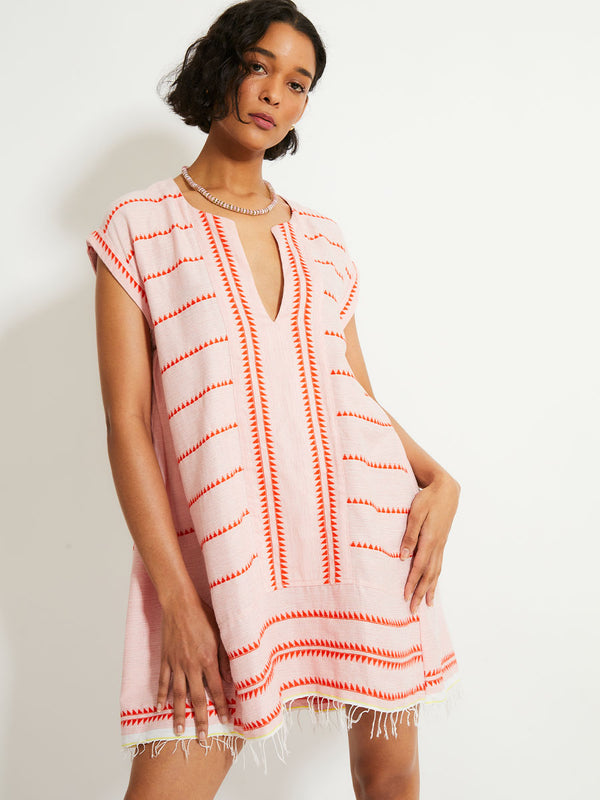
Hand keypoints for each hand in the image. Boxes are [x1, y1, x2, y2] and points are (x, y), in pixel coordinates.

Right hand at [156, 590, 233, 741]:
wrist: (180, 603)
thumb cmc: (203, 615)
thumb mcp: (220, 635)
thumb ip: (225, 659)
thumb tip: (230, 679)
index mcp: (207, 659)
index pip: (216, 690)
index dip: (221, 707)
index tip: (226, 722)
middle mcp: (191, 665)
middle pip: (196, 698)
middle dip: (200, 720)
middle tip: (201, 740)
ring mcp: (176, 663)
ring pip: (177, 695)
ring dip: (178, 715)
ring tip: (178, 732)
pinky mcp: (165, 659)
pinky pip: (163, 681)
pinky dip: (161, 695)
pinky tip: (160, 708)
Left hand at [399, 474, 459, 614]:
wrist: (447, 489)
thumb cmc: (428, 498)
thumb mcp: (415, 513)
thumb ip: (409, 535)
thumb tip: (402, 557)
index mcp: (430, 539)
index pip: (419, 567)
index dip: (412, 583)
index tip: (405, 597)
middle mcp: (437, 545)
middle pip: (428, 574)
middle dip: (420, 593)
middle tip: (413, 610)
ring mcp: (441, 544)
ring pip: (436, 571)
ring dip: (430, 588)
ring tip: (426, 604)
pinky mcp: (442, 541)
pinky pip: (439, 564)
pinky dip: (435, 577)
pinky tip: (433, 583)